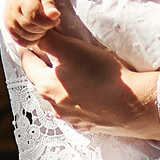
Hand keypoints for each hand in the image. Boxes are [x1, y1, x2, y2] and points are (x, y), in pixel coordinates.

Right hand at [0, 0, 60, 44]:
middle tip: (51, 22)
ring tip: (43, 25)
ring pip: (26, 37)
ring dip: (39, 35)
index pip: (34, 17)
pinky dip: (31, 40)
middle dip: (45, 28)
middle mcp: (13, 11)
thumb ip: (49, 4)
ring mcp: (9, 20)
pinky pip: (20, 41)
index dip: (48, 22)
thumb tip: (55, 15)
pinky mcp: (8, 28)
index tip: (56, 19)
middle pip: (31, 28)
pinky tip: (37, 32)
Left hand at [16, 25, 159, 138]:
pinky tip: (91, 89)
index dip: (28, 48)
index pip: (27, 62)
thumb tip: (36, 34)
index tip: (32, 40)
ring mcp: (71, 118)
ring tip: (75, 71)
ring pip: (59, 95)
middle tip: (53, 52)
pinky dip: (79, 97)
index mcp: (45, 86)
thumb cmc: (100, 74)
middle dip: (45, 66)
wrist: (132, 105)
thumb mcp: (70, 48)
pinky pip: (77, 108)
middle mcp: (54, 106)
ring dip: (62, 83)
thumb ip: (48, 40)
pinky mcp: (89, 124)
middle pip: (42, 80)